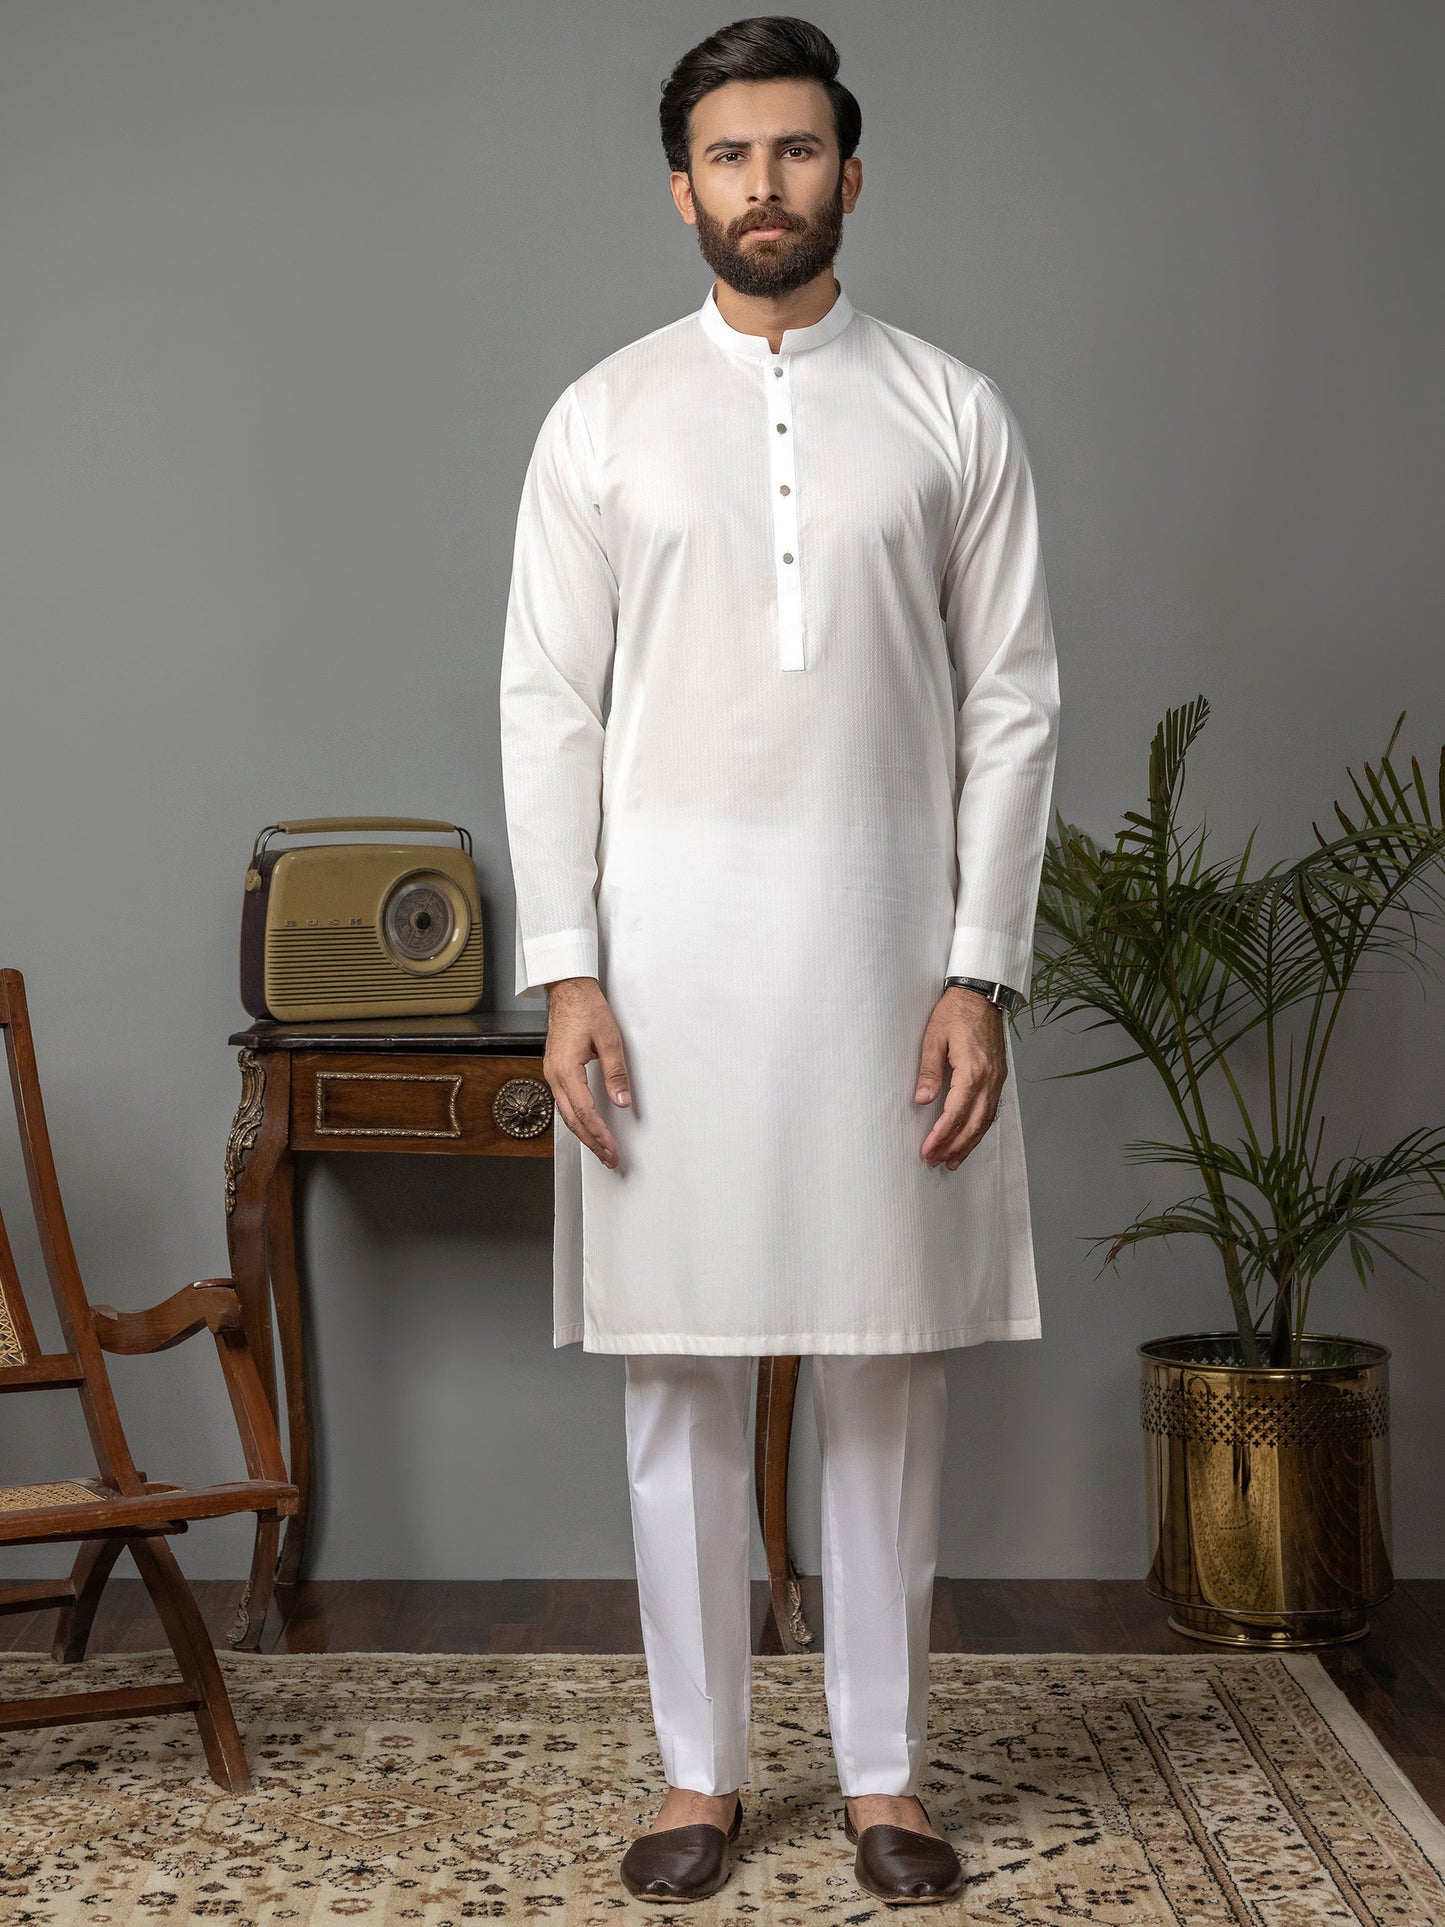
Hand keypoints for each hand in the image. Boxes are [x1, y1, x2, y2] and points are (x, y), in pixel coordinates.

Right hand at [543, 976, 631, 1165]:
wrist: (568, 990)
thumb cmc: (586, 1009)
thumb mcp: (610, 1039)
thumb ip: (616, 1073)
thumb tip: (622, 1101)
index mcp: (566, 1069)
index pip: (584, 1111)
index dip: (599, 1133)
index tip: (612, 1148)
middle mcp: (554, 1075)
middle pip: (572, 1120)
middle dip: (591, 1142)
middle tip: (609, 1158)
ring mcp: (551, 1073)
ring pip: (566, 1114)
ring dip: (583, 1133)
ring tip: (600, 1149)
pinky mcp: (554, 1071)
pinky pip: (563, 1102)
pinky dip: (576, 1119)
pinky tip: (586, 1126)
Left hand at [915, 985, 1007, 1168]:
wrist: (981, 993)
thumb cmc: (956, 1011)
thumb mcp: (934, 1037)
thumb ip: (928, 1070)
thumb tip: (923, 1100)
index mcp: (972, 1070)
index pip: (956, 1113)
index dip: (941, 1136)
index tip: (928, 1150)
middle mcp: (989, 1079)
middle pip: (973, 1124)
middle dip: (954, 1147)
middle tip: (937, 1162)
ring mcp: (997, 1079)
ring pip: (985, 1121)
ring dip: (969, 1143)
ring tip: (953, 1160)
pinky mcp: (998, 1076)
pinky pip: (992, 1110)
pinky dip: (980, 1129)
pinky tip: (970, 1138)